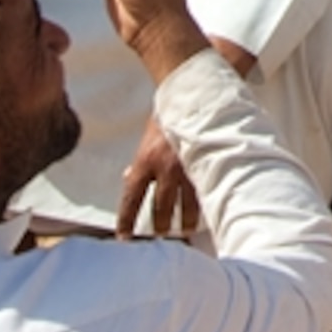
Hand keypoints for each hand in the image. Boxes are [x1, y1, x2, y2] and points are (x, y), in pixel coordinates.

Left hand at [115, 111, 199, 238]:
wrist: (192, 94)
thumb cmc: (167, 116)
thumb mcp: (147, 140)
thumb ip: (140, 163)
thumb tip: (128, 179)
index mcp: (145, 162)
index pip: (131, 199)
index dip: (126, 221)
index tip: (124, 237)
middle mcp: (165, 169)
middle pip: (160, 209)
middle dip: (160, 226)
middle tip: (161, 235)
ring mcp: (188, 169)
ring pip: (185, 206)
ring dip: (184, 222)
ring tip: (184, 230)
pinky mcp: (207, 165)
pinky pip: (204, 192)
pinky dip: (203, 204)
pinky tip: (205, 211)